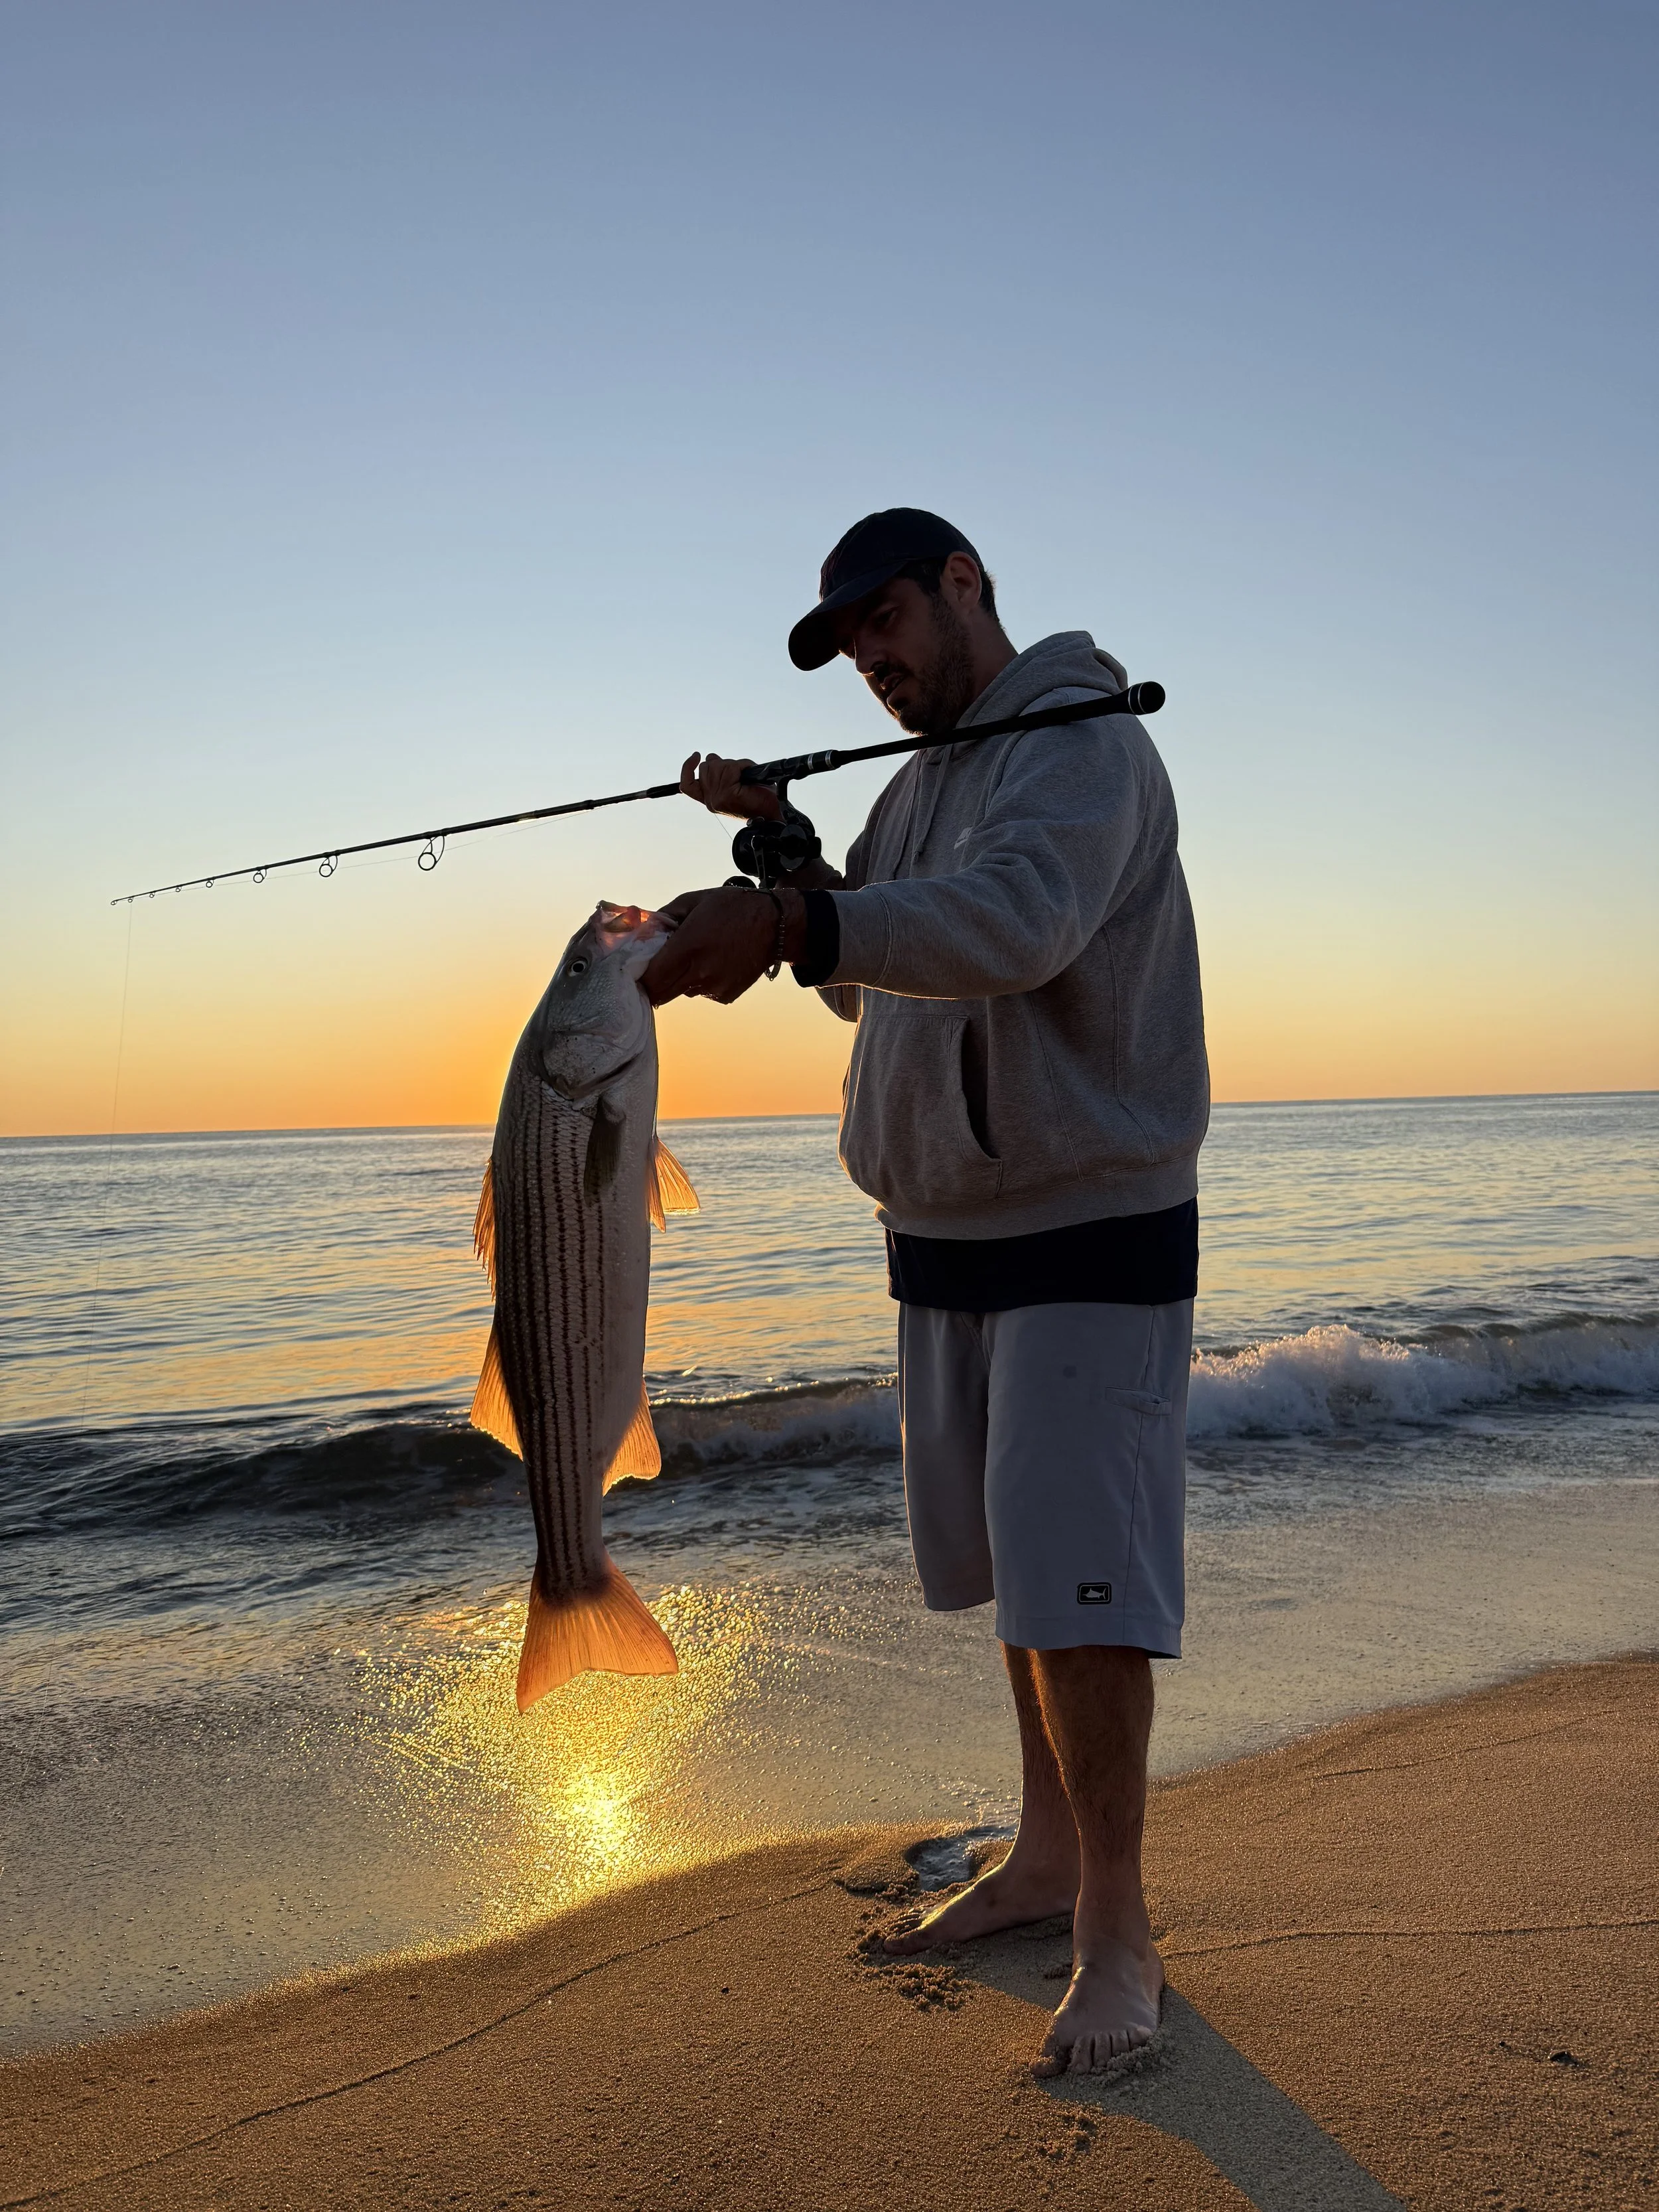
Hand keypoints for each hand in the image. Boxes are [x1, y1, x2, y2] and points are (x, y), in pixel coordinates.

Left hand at [643, 886, 804, 1005]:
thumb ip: (664, 916)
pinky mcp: (726, 995)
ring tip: (698, 956)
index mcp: (689, 947)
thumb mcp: (695, 900)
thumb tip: (644, 930)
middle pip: (661, 993)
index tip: (640, 967)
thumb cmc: (734, 907)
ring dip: (681, 978)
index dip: (641, 976)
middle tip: (660, 965)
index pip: (651, 979)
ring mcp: (714, 987)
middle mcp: (700, 972)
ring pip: (682, 991)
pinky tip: (716, 962)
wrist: (775, 925)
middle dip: (656, 981)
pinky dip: (702, 981)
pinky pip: (702, 992)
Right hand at [679, 752, 781, 823]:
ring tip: (747, 779)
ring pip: (719, 765)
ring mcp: (717, 799)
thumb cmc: (760, 799)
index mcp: (710, 800)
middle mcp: (711, 801)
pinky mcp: (728, 795)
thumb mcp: (736, 784)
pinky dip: (739, 765)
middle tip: (741, 776)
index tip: (696, 756)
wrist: (774, 814)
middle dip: (725, 764)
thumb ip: (721, 774)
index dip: (688, 767)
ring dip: (736, 766)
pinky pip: (732, 768)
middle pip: (706, 767)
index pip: (687, 784)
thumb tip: (713, 758)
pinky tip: (743, 770)